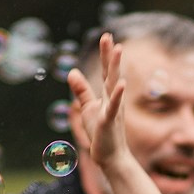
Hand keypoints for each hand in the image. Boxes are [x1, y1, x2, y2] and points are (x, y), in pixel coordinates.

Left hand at [66, 35, 131, 170]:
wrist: (111, 157)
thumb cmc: (101, 133)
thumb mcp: (88, 108)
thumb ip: (81, 90)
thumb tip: (71, 71)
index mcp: (107, 95)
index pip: (105, 71)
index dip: (105, 54)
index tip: (106, 36)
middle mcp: (113, 98)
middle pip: (110, 72)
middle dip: (110, 54)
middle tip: (109, 35)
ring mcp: (113, 109)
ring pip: (114, 84)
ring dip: (116, 67)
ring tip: (119, 50)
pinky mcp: (109, 121)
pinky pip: (114, 106)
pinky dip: (117, 95)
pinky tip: (122, 84)